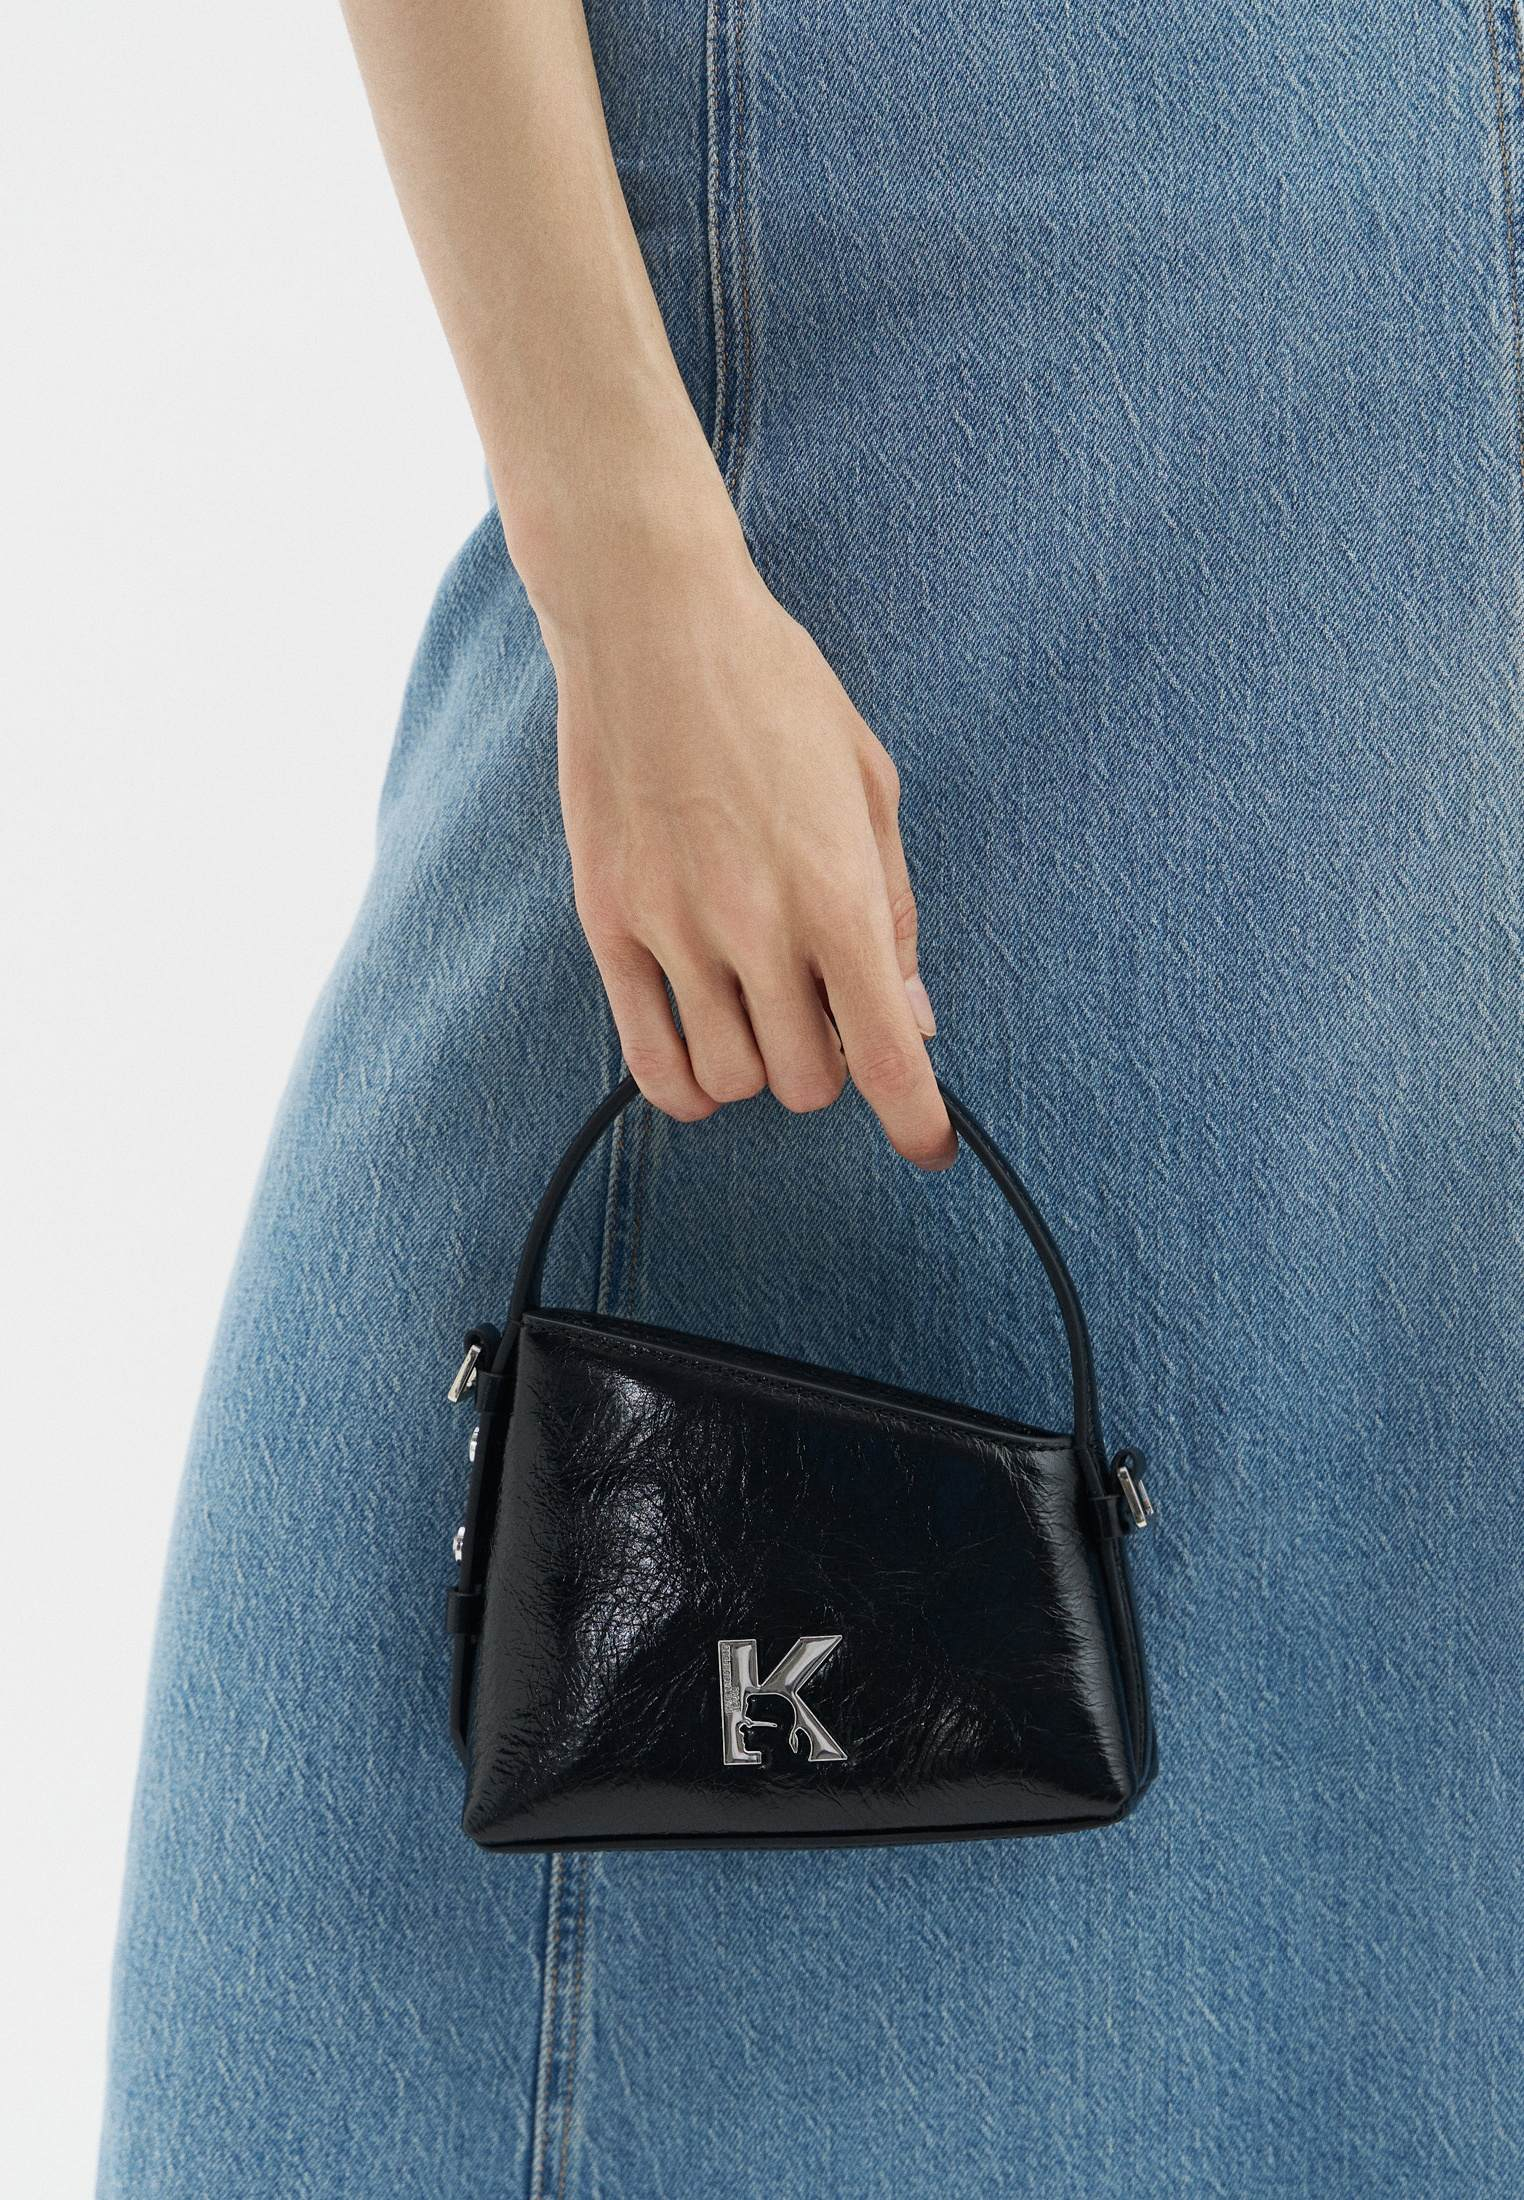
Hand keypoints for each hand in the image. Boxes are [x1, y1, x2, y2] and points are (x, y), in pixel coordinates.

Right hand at [540, 519, 955, 1169]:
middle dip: (829, 1067)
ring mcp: (674, 929)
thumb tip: (913, 1014)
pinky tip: (703, 1059)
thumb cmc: (776, 688)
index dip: (916, 1121)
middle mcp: (756, 924)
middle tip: (824, 1015)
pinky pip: (646, 1058)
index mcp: (838, 890)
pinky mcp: (609, 923)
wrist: (651, 620)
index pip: (885, 1052)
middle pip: (805, 1081)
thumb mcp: (869, 784)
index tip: (928, 1149)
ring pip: (730, 1079)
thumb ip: (893, 910)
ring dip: (757, 1067)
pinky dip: (684, 1085)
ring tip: (759, 1012)